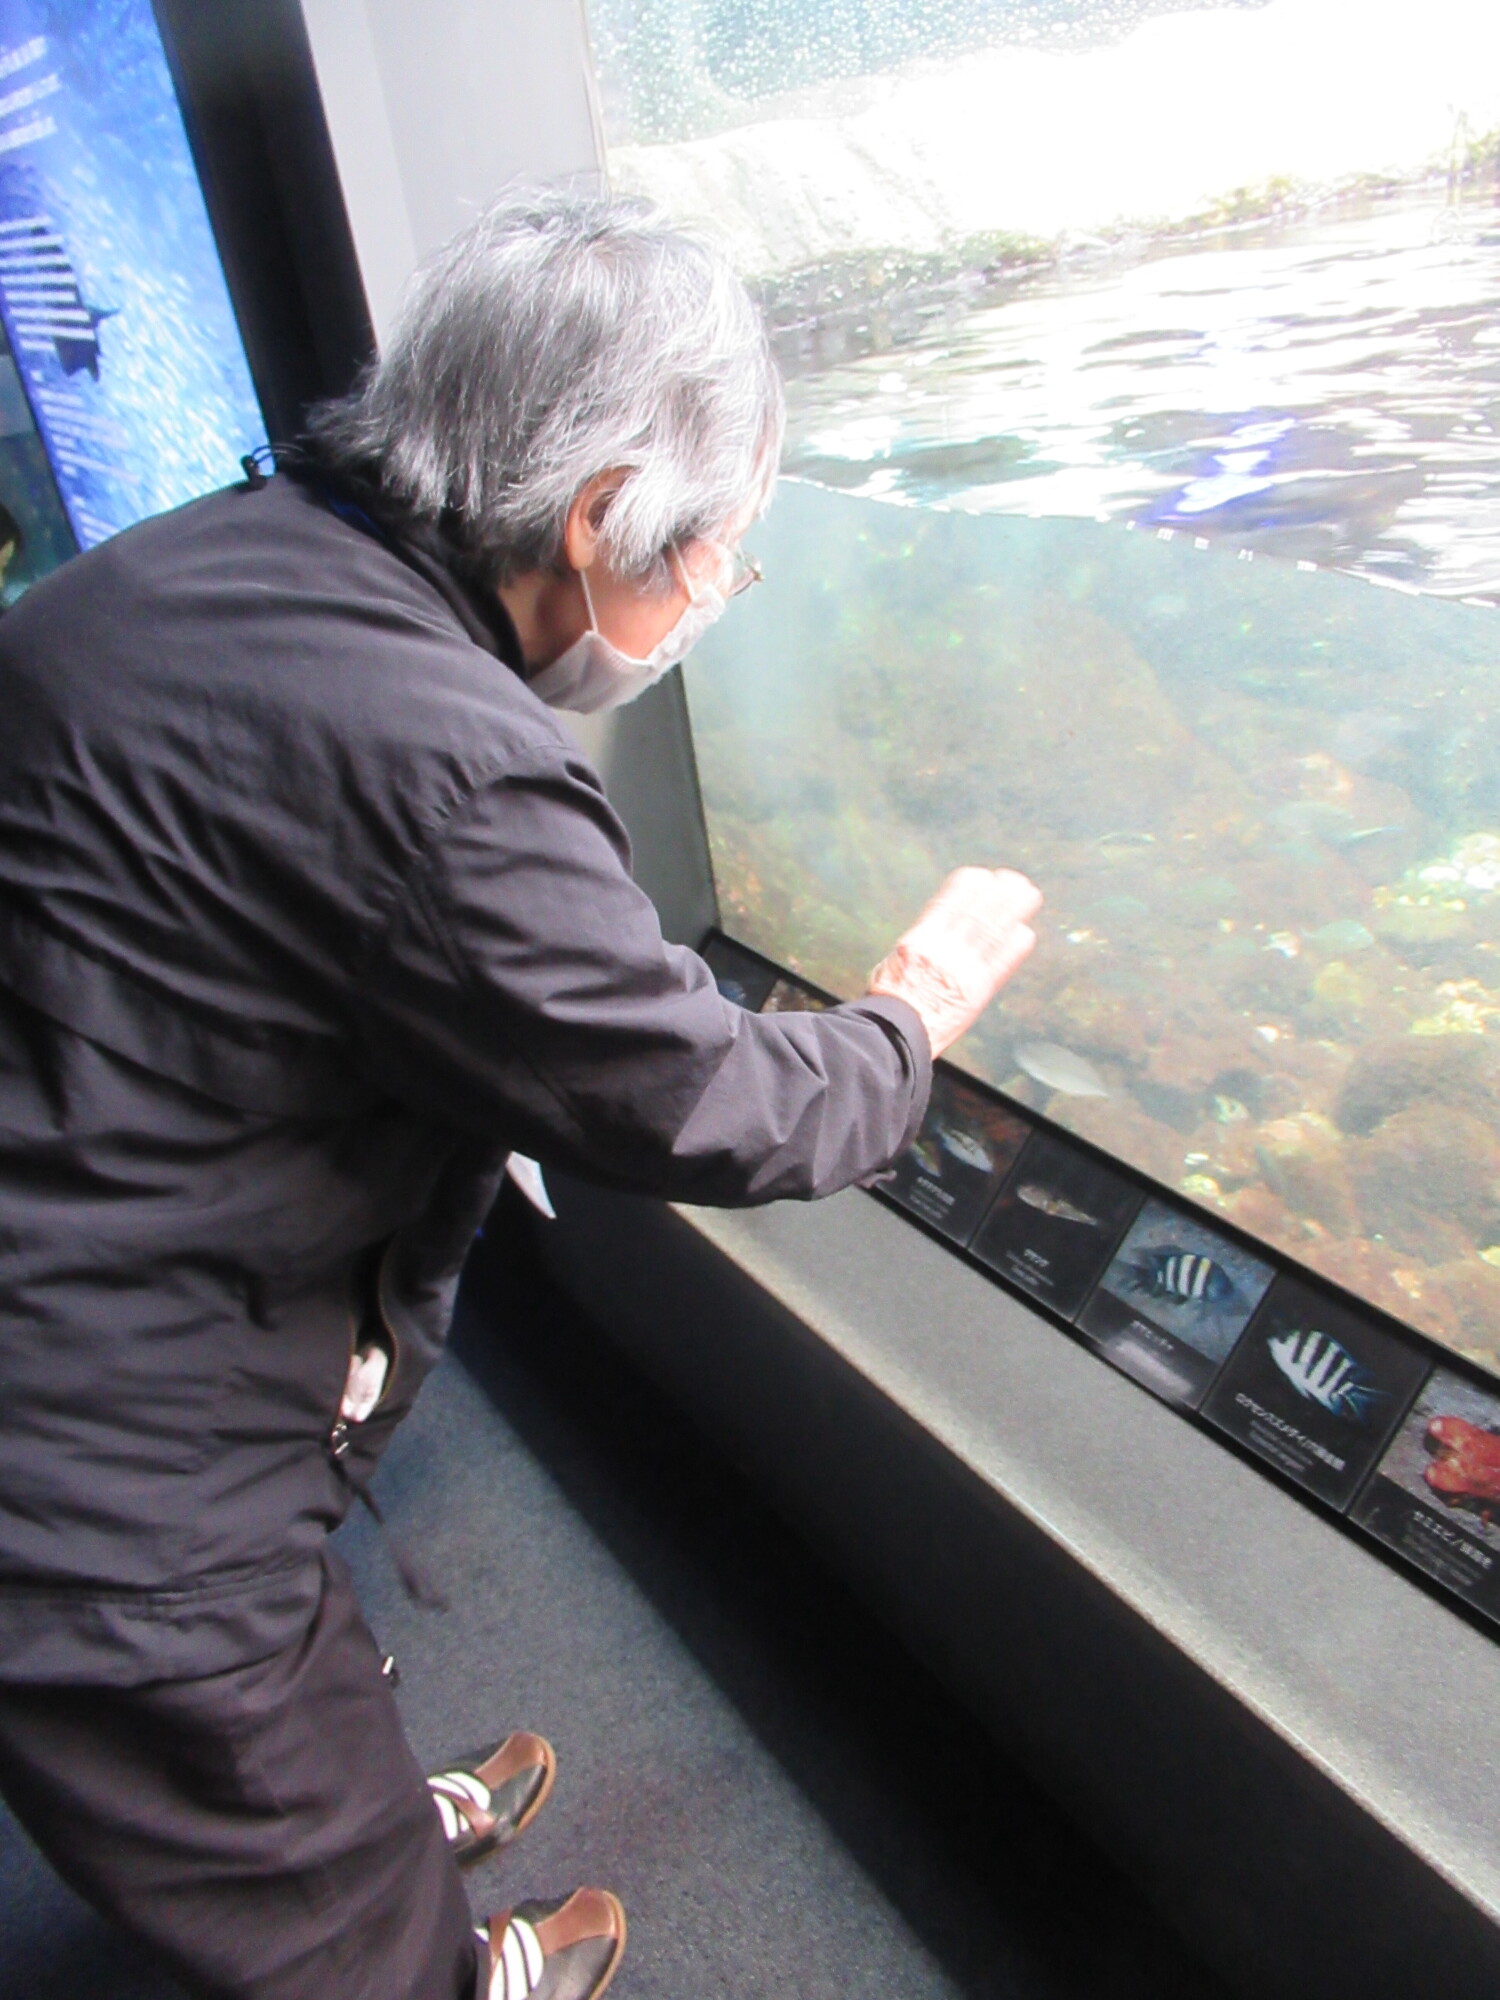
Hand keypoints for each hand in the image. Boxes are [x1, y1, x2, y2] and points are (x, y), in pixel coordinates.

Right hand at [866, 867, 1041, 1057]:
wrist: (892, 1035)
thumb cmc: (889, 1004)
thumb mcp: (892, 963)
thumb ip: (916, 947)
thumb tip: (927, 936)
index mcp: (920, 941)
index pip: (949, 903)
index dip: (969, 887)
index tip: (982, 877)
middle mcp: (943, 950)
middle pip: (977, 912)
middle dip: (998, 894)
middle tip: (1013, 880)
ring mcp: (962, 969)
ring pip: (993, 931)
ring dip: (1014, 911)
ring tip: (1028, 896)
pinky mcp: (977, 991)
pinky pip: (1001, 963)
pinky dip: (1014, 946)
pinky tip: (1025, 932)